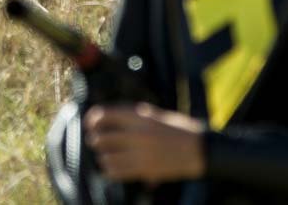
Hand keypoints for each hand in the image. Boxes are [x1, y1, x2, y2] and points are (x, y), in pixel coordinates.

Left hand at [84, 104, 205, 183]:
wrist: (198, 149)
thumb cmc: (177, 129)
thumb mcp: (155, 115)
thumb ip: (132, 115)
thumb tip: (107, 117)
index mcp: (140, 117)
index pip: (105, 115)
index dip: (92, 119)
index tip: (89, 123)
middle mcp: (137, 135)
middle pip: (102, 138)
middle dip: (95, 139)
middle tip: (95, 141)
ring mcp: (140, 154)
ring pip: (107, 158)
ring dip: (102, 156)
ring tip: (104, 155)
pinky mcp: (145, 170)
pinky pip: (117, 172)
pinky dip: (110, 170)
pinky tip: (111, 167)